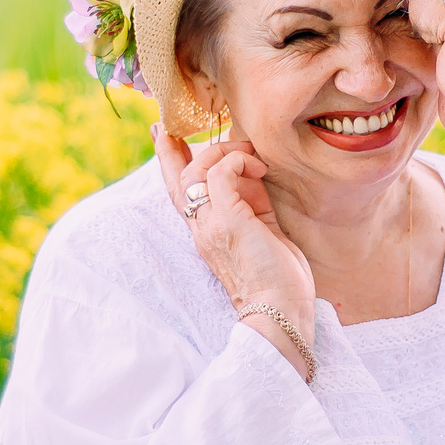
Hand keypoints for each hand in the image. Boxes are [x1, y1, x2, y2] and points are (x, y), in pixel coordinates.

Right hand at [153, 125, 317, 365]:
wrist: (281, 311)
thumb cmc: (280, 278)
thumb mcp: (264, 231)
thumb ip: (252, 203)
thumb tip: (253, 173)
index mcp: (208, 232)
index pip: (179, 191)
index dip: (170, 160)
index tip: (163, 133)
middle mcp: (201, 228)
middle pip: (177, 178)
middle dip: (177, 149)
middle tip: (206, 136)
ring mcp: (211, 225)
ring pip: (197, 170)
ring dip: (225, 152)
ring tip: (252, 157)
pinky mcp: (228, 221)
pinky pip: (220, 173)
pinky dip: (238, 161)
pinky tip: (258, 167)